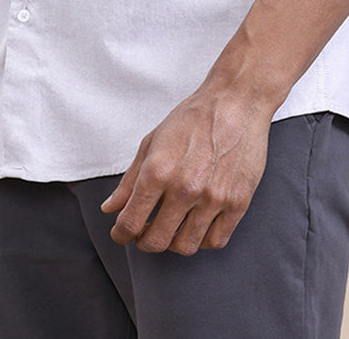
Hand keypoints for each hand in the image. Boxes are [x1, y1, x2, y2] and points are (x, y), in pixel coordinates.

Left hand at [100, 87, 271, 254]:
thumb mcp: (152, 141)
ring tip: (171, 227)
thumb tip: (110, 208)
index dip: (120, 234)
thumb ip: (129, 180)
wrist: (236, 101)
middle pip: (156, 242)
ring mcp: (213, 198)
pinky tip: (196, 224)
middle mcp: (185, 188)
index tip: (121, 233)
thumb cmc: (193, 117)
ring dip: (173, 242)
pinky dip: (202, 239)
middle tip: (145, 231)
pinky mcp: (237, 202)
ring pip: (186, 246)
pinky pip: (215, 240)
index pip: (130, 223)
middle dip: (144, 241)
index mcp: (158, 171)